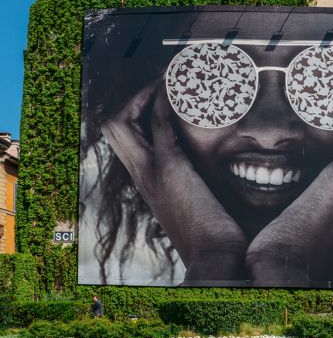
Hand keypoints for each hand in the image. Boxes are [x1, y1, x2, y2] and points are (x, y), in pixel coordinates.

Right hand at [101, 79, 247, 283]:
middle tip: (160, 84)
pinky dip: (163, 103)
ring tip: (167, 80)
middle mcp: (141, 176)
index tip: (160, 98)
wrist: (215, 257)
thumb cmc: (211, 234)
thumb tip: (203, 175)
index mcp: (146, 182)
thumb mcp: (193, 205)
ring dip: (142, 95)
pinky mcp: (170, 169)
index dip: (136, 114)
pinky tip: (178, 91)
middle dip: (132, 99)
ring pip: (120, 123)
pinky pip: (158, 125)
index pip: (125, 140)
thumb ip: (189, 185)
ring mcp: (151, 172)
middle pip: (112, 128)